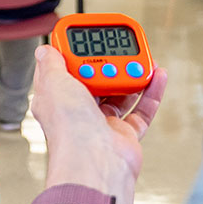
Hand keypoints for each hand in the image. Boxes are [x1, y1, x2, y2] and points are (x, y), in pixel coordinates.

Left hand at [30, 46, 166, 202]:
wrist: (96, 164)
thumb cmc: (70, 128)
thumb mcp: (53, 83)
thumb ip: (51, 64)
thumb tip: (44, 50)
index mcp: (56, 100)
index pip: (63, 71)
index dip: (73, 53)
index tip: (86, 39)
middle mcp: (77, 112)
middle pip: (94, 79)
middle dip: (108, 62)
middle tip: (120, 47)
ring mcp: (101, 123)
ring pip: (119, 93)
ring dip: (132, 74)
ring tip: (143, 58)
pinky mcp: (124, 135)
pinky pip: (141, 110)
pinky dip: (151, 92)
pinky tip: (157, 75)